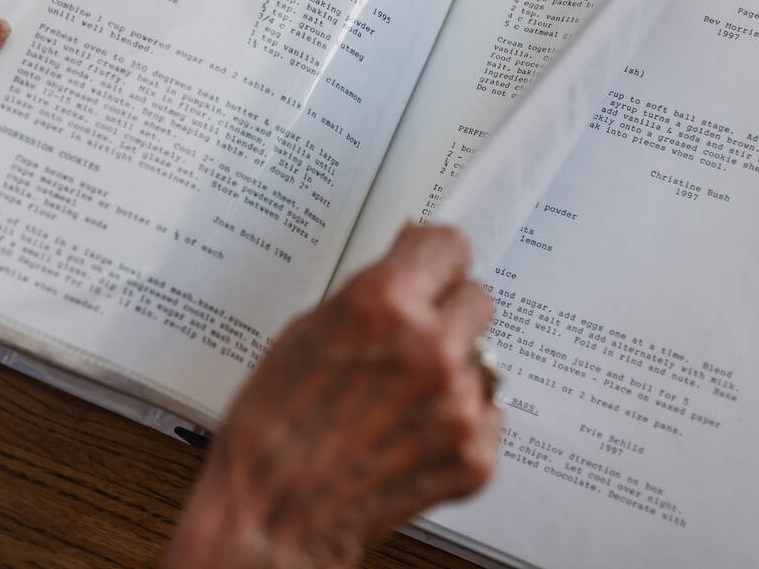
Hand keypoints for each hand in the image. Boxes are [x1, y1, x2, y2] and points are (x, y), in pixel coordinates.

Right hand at [166, 226, 500, 568]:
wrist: (272, 512)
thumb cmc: (274, 426)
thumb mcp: (308, 330)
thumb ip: (370, 296)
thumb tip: (407, 271)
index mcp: (385, 303)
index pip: (450, 246)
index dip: (436, 258)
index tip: (434, 266)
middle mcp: (431, 347)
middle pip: (477, 300)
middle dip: (446, 313)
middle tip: (413, 338)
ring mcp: (458, 404)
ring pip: (481, 361)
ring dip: (450, 371)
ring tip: (398, 399)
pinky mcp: (474, 455)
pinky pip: (486, 414)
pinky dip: (457, 422)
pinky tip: (411, 433)